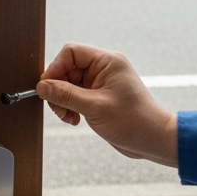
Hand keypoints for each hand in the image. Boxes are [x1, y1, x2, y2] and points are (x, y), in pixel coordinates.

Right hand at [36, 44, 176, 166]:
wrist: (155, 142)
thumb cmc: (134, 121)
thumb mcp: (94, 107)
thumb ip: (65, 94)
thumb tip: (41, 86)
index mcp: (107, 62)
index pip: (70, 53)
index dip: (56, 68)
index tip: (48, 87)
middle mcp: (103, 69)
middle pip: (66, 69)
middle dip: (58, 89)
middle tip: (59, 107)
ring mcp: (100, 83)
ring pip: (67, 84)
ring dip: (62, 101)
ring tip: (68, 117)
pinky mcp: (98, 96)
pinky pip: (74, 95)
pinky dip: (69, 106)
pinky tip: (74, 119)